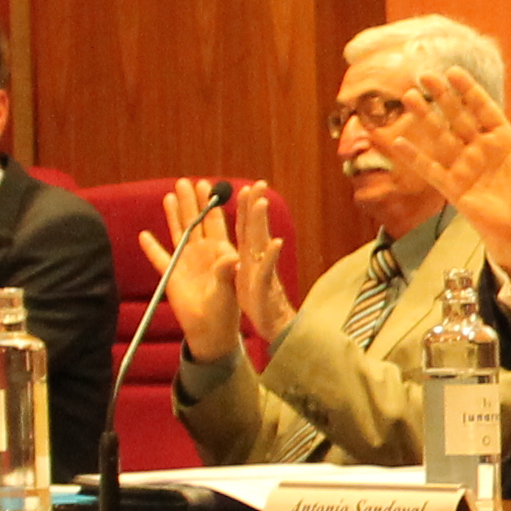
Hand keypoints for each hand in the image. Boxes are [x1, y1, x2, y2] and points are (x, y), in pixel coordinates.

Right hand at [138, 181, 240, 360]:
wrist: (211, 330)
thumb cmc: (226, 310)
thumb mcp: (228, 290)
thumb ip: (226, 272)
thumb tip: (230, 257)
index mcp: (220, 252)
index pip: (215, 222)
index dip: (211, 203)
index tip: (208, 185)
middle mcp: (202, 253)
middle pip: (194, 221)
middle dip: (190, 202)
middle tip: (185, 181)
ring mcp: (186, 262)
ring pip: (178, 233)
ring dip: (173, 215)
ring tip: (169, 195)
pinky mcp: (172, 276)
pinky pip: (159, 259)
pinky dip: (152, 248)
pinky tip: (144, 235)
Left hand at [226, 182, 297, 341]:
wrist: (273, 326)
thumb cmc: (259, 302)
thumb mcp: (242, 277)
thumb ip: (238, 260)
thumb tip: (235, 249)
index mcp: (248, 255)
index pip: (244, 226)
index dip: (244, 207)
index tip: (245, 187)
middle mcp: (257, 258)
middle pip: (254, 227)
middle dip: (254, 204)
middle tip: (257, 184)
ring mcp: (262, 270)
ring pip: (261, 242)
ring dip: (261, 222)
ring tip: (261, 203)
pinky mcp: (265, 286)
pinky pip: (268, 268)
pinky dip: (272, 255)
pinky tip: (275, 243)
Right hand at [392, 70, 510, 274]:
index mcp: (502, 138)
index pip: (483, 108)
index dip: (469, 90)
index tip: (453, 71)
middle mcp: (480, 148)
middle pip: (457, 116)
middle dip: (442, 96)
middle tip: (424, 75)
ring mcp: (464, 166)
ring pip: (440, 136)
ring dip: (425, 117)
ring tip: (409, 97)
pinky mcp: (453, 187)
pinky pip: (430, 169)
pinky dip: (414, 156)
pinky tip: (397, 141)